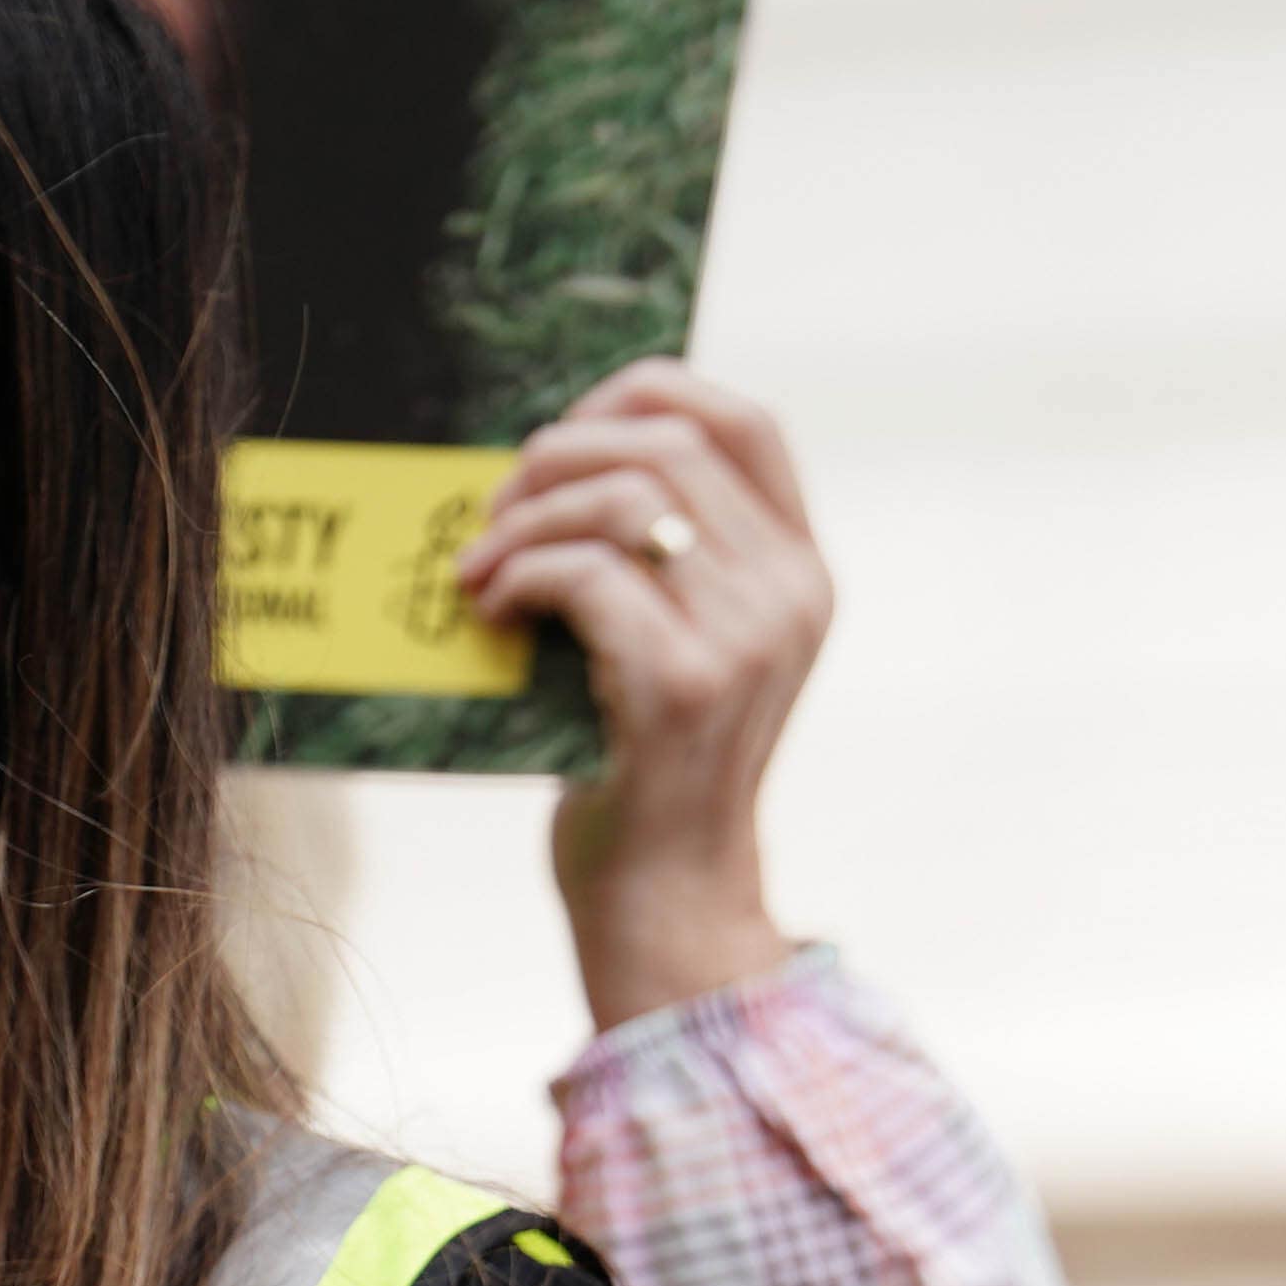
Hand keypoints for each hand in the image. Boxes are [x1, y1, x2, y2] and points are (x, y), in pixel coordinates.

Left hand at [452, 360, 825, 1030]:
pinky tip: (493, 611)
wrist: (665, 892)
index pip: (744, 420)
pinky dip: (519, 576)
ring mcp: (744, 640)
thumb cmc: (648, 759)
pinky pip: (583, 572)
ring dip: (525, 520)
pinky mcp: (681, 683)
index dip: (644, 394)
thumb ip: (672, 549)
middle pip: (667, 442)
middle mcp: (790, 598)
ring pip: (620, 499)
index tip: (567, 436)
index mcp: (803, 574)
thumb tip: (568, 445)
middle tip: (498, 511)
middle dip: (558, 456)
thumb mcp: (691, 638)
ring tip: (483, 568)